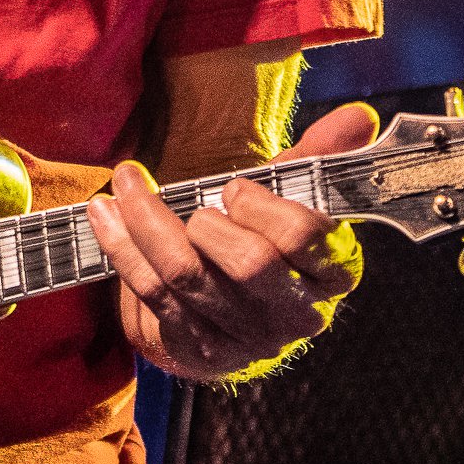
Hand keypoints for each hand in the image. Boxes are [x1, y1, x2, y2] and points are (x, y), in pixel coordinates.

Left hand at [86, 102, 374, 381]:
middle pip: (248, 264)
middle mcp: (295, 313)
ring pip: (188, 276)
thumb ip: (320, 156)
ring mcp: (244, 337)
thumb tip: (359, 117)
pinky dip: (121, 248)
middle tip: (192, 200)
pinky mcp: (196, 347)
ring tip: (125, 184)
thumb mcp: (294, 196)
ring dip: (146, 222)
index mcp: (332, 272)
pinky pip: (151, 292)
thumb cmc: (266, 237)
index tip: (234, 187)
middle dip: (207, 221)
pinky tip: (104, 213)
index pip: (303, 237)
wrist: (235, 309)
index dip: (262, 207)